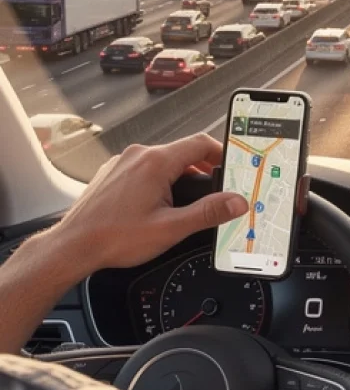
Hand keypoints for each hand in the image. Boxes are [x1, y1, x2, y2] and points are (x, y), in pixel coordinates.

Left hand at [49, 134, 247, 272]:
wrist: (74, 245)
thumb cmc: (114, 237)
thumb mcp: (171, 228)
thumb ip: (208, 213)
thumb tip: (236, 202)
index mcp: (156, 162)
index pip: (201, 144)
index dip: (223, 154)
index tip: (233, 168)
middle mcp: (138, 156)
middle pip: (184, 153)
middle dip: (204, 171)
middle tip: (217, 192)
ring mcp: (124, 163)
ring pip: (164, 162)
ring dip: (182, 178)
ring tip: (188, 204)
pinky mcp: (114, 173)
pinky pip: (146, 169)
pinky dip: (161, 181)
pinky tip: (160, 205)